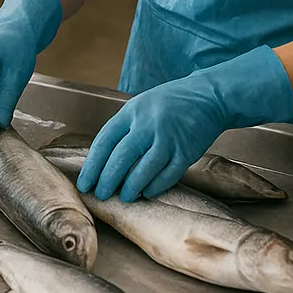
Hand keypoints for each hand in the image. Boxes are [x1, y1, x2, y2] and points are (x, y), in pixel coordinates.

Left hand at [77, 45, 292, 201]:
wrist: (207, 95)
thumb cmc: (168, 103)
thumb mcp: (140, 105)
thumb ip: (125, 128)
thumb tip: (105, 161)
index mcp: (131, 112)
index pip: (104, 141)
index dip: (93, 165)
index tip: (84, 183)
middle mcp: (147, 124)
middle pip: (122, 157)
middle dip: (108, 179)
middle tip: (100, 195)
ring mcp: (168, 138)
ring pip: (144, 169)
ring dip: (132, 186)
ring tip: (124, 198)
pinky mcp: (187, 151)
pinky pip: (169, 174)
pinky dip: (156, 186)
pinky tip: (147, 193)